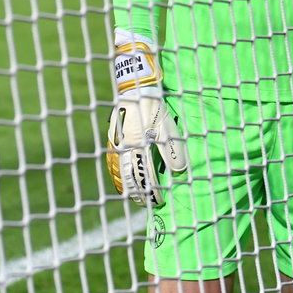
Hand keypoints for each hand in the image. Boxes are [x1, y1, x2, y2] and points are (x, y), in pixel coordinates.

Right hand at [105, 30, 186, 205]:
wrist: (136, 89)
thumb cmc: (155, 107)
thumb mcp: (168, 127)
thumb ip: (173, 151)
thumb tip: (180, 173)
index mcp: (138, 145)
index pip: (145, 177)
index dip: (152, 192)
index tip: (160, 200)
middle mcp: (124, 148)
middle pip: (130, 179)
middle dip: (140, 194)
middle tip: (148, 204)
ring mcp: (116, 144)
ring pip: (119, 173)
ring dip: (128, 187)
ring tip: (137, 197)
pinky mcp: (113, 140)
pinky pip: (113, 164)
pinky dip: (118, 176)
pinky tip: (123, 183)